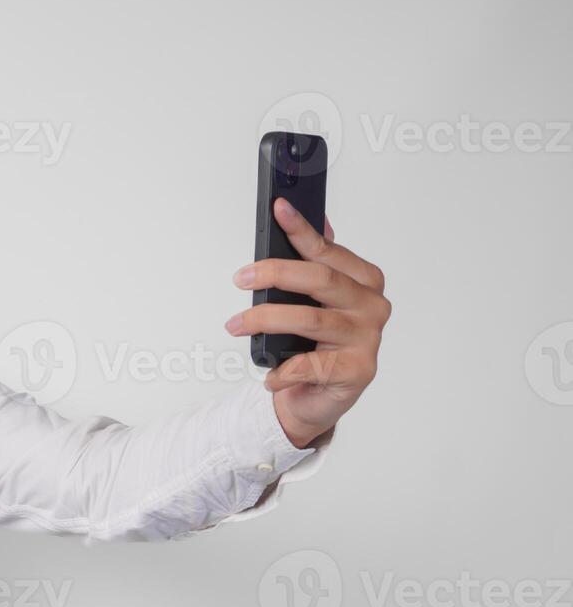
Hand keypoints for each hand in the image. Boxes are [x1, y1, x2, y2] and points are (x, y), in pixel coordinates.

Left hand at [226, 198, 391, 448]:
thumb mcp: (311, 301)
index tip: (279, 208)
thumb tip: (315, 220)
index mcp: (363, 281)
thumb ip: (315, 264)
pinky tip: (270, 372)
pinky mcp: (355, 371)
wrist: (316, 397)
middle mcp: (370, 306)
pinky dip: (283, 369)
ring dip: (266, 320)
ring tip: (236, 325)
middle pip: (320, 280)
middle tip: (242, 278)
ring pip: (310, 320)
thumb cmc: (313, 344)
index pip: (327, 251)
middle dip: (275, 274)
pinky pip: (309, 365)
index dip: (301, 229)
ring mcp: (366, 339)